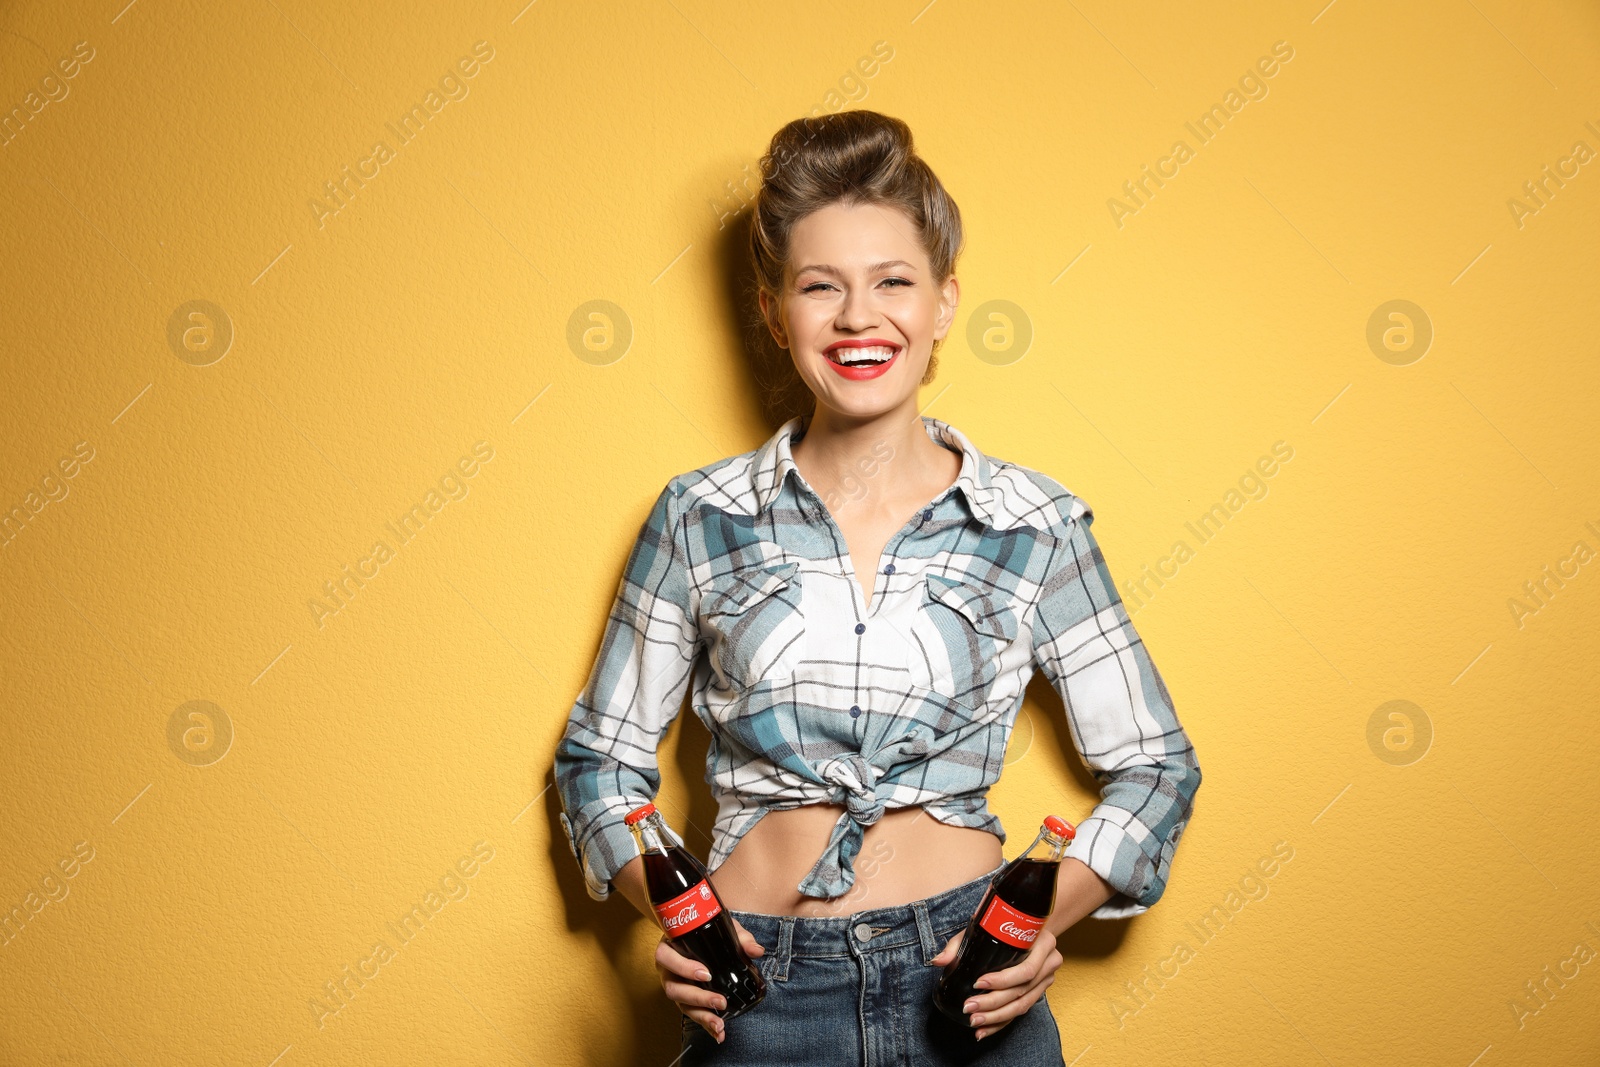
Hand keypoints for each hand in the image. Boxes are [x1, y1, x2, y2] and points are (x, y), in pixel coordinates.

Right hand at [654, 917, 765, 1043]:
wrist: (696, 932)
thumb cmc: (705, 928)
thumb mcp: (721, 927)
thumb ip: (740, 938)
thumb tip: (756, 951)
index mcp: (669, 947)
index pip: (666, 957)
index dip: (683, 967)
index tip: (705, 974)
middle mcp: (667, 970)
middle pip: (674, 988)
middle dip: (697, 998)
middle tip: (720, 1001)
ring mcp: (675, 986)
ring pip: (681, 1005)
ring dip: (701, 1016)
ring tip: (719, 1025)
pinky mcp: (685, 999)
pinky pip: (692, 1013)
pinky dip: (705, 1025)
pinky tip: (719, 1034)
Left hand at [930, 928, 1062, 1040]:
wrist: (1030, 925)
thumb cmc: (1006, 924)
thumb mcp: (984, 927)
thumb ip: (959, 944)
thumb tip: (938, 961)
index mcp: (1043, 943)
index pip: (1026, 969)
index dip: (1003, 980)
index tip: (979, 983)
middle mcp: (1049, 963)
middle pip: (1021, 991)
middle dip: (993, 1003)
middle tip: (970, 1008)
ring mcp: (1046, 980)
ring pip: (1022, 1005)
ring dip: (996, 1017)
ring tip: (975, 1022)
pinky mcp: (1038, 992)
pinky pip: (1020, 1011)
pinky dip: (1001, 1023)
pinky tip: (984, 1031)